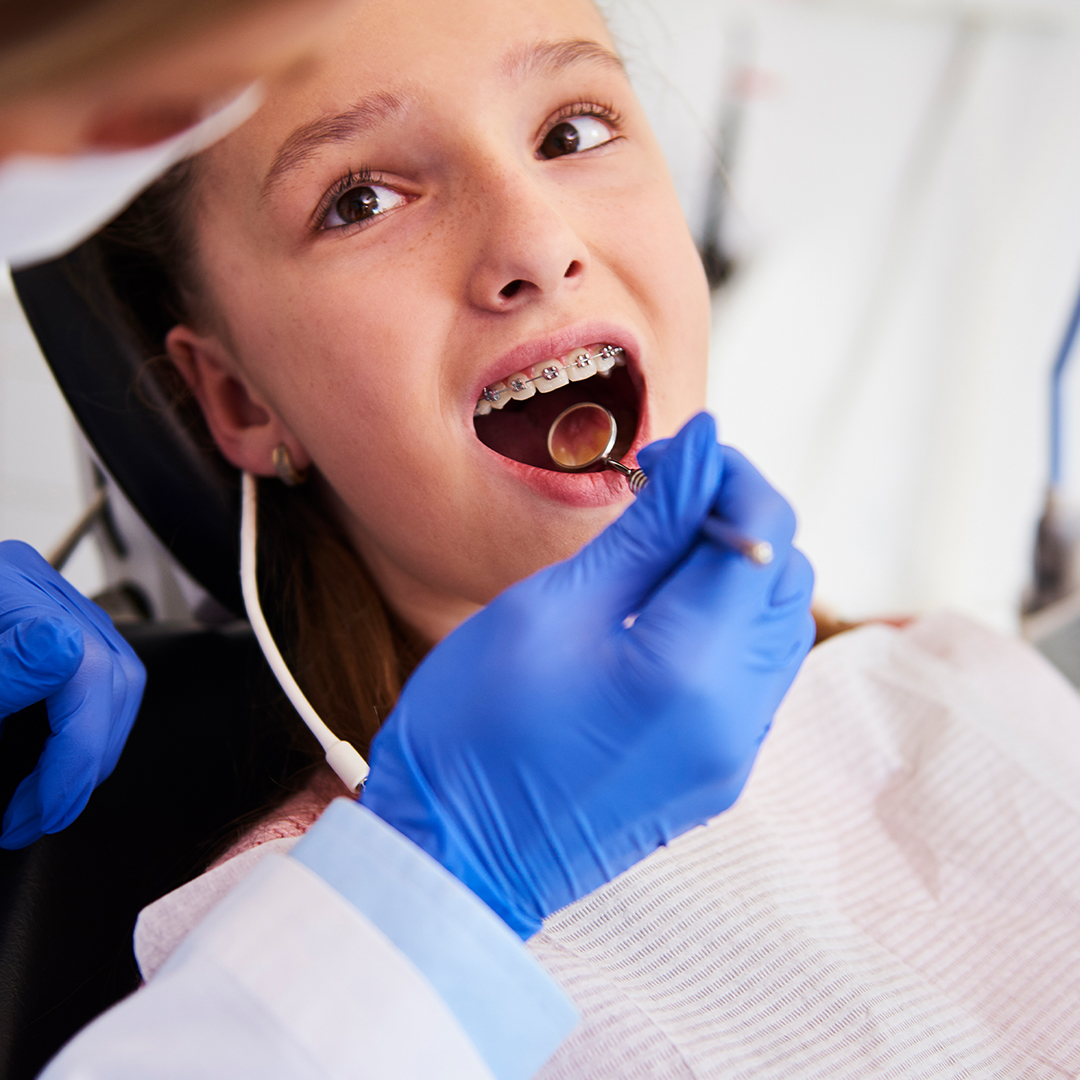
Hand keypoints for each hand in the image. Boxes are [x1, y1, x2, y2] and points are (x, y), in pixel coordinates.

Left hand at [0, 541, 144, 848]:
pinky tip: (53, 760)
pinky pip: (101, 675)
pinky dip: (84, 726)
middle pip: (114, 673)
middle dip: (88, 759)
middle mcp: (33, 584)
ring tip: (47, 796)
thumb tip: (61, 649)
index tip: (39, 813)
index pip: (84, 668)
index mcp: (5, 587)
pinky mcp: (49, 624)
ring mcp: (47, 601)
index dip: (76, 752)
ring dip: (93, 747)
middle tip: (41, 816)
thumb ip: (0, 671)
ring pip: (119, 676)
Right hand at [362, 413, 814, 937]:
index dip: (726, 473)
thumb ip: (647, 529)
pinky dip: (729, 623)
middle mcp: (736, 713)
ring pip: (779, 624)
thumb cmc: (475, 725)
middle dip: (735, 517)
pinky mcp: (719, 770)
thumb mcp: (553, 606)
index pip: (762, 531)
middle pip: (785, 575)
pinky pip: (757, 674)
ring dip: (735, 569)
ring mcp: (734, 750)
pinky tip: (665, 615)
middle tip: (662, 500)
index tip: (669, 456)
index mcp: (692, 665)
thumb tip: (705, 450)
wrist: (454, 855)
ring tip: (659, 555)